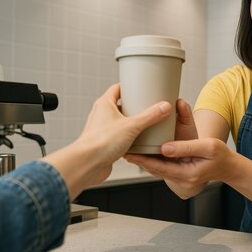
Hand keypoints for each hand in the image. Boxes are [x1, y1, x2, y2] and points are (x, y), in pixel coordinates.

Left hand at [43, 83, 171, 198]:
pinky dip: (128, 137)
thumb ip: (149, 116)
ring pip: (119, 122)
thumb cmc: (100, 142)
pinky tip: (138, 141)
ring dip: (131, 123)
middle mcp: (101, 115)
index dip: (129, 87)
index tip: (140, 87)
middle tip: (147, 106)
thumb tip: (163, 107)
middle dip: (133, 106)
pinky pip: (119, 136)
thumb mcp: (132, 125)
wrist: (88, 164)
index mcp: (104, 104)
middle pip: (119, 105)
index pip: (117, 89)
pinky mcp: (105, 143)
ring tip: (145, 124)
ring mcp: (102, 129)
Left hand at [126, 137, 235, 190]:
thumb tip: (164, 147)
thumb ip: (186, 147)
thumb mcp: (207, 146)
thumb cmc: (220, 155)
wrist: (228, 167)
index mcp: (188, 174)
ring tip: (130, 151)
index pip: (161, 167)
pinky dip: (153, 161)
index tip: (131, 153)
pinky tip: (144, 154)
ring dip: (144, 161)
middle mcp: (182, 179)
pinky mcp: (180, 174)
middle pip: (155, 170)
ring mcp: (180, 178)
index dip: (144, 160)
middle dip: (139, 161)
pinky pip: (163, 168)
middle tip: (124, 150)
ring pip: (158, 169)